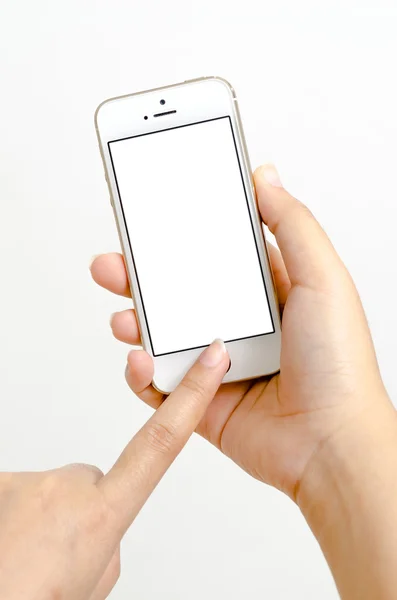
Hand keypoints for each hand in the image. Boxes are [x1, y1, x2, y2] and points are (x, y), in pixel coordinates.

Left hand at [0, 341, 228, 599]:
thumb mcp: (96, 583)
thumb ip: (107, 538)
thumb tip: (95, 517)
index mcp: (102, 514)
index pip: (160, 443)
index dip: (190, 397)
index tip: (210, 359)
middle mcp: (65, 487)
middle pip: (90, 480)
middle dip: (84, 509)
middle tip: (59, 553)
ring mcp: (25, 483)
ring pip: (50, 493)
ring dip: (43, 521)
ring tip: (28, 558)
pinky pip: (17, 494)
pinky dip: (14, 518)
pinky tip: (9, 544)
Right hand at [91, 165, 390, 501]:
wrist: (331, 447)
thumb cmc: (339, 365)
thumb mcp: (323, 278)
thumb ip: (292, 224)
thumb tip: (264, 177)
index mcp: (269, 293)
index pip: (216, 255)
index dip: (184, 236)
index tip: (153, 218)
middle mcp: (242, 326)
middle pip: (180, 293)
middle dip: (142, 277)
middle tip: (115, 261)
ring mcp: (218, 365)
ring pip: (163, 336)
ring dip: (135, 322)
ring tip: (123, 316)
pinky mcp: (201, 401)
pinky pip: (160, 384)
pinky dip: (141, 373)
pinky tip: (140, 360)